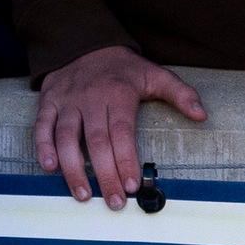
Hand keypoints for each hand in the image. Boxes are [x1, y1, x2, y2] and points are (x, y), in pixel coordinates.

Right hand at [35, 45, 204, 208]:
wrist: (84, 42)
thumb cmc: (122, 68)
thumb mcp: (154, 74)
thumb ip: (180, 94)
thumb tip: (201, 114)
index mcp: (118, 93)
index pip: (122, 132)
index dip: (126, 159)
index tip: (132, 184)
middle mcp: (91, 98)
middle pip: (97, 141)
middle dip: (105, 174)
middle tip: (113, 202)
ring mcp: (67, 101)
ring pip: (67, 137)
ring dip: (73, 168)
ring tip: (83, 194)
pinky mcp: (49, 102)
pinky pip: (42, 125)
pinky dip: (43, 146)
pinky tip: (49, 167)